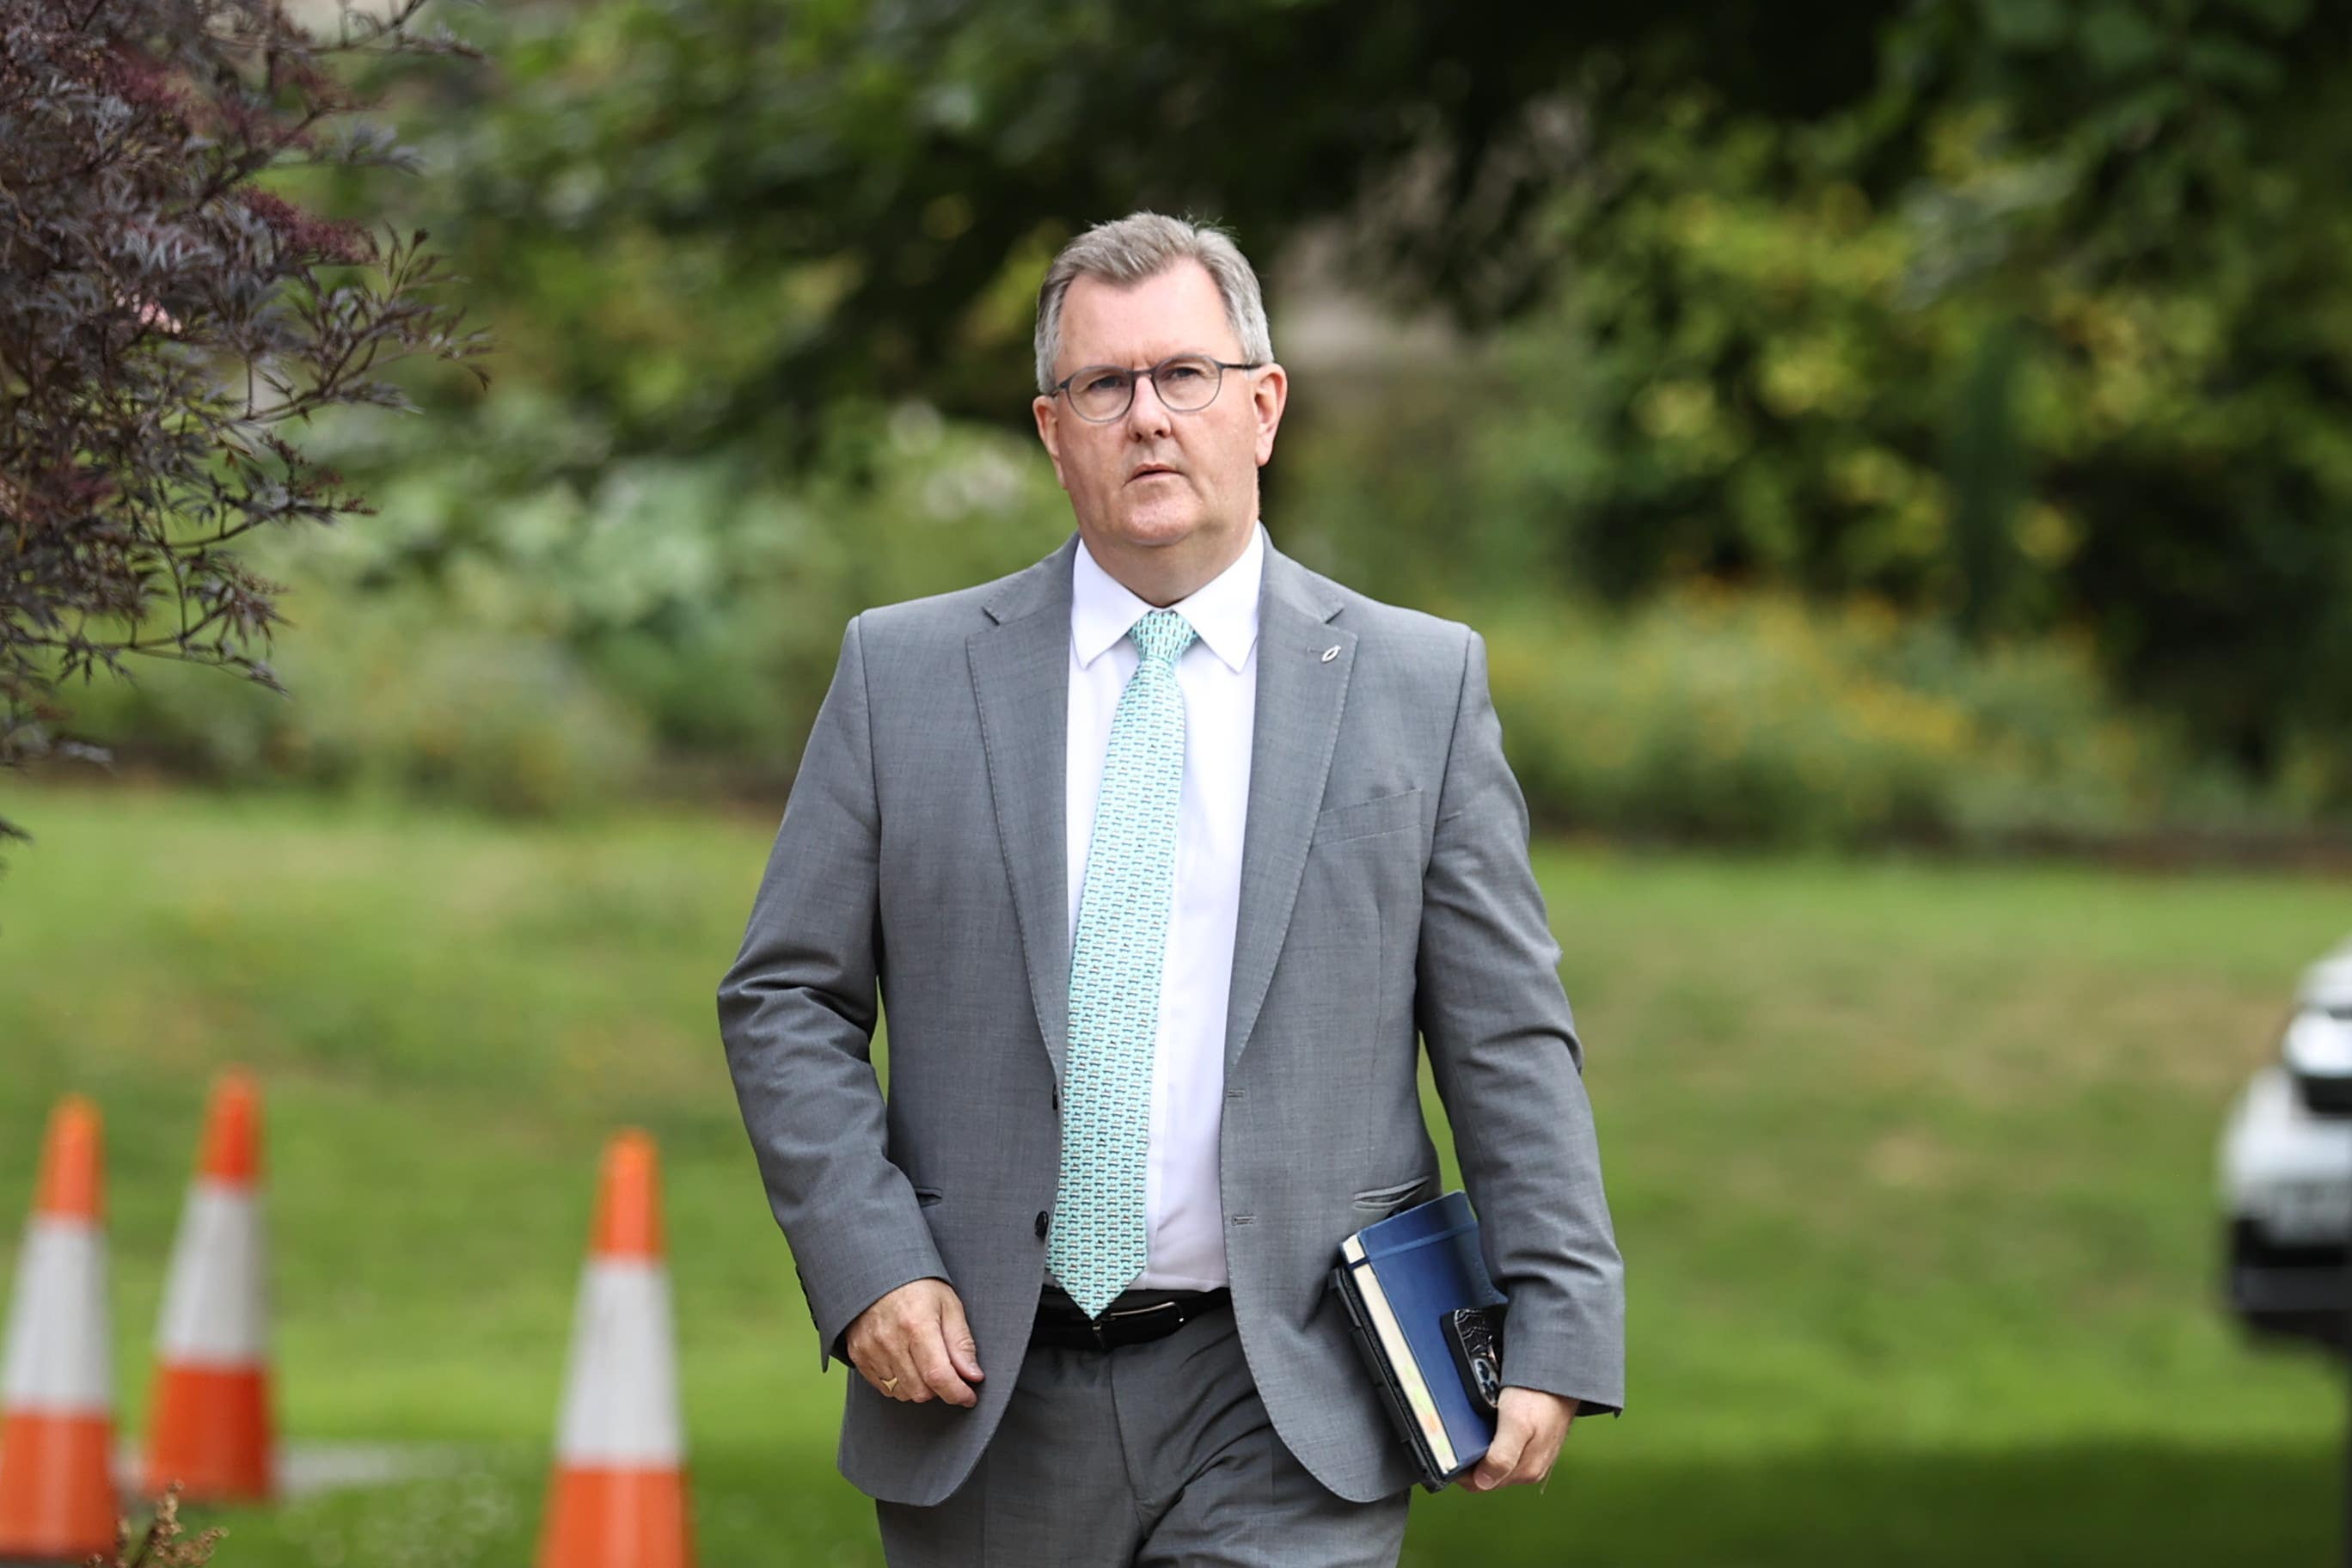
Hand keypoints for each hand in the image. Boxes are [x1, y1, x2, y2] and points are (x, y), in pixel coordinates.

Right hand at [844, 1277, 984, 1407]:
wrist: (877, 1273)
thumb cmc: (917, 1286)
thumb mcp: (948, 1305)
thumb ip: (961, 1343)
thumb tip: (973, 1376)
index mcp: (917, 1325)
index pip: (938, 1376)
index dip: (957, 1393)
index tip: (968, 1396)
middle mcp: (890, 1340)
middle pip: (921, 1391)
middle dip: (939, 1388)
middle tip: (946, 1370)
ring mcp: (870, 1349)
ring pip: (902, 1393)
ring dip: (919, 1387)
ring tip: (923, 1361)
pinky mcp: (858, 1355)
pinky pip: (883, 1388)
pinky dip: (899, 1383)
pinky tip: (905, 1362)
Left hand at [1464, 1387, 1576, 1491]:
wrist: (1560, 1376)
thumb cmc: (1540, 1396)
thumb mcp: (1516, 1424)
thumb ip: (1501, 1456)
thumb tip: (1484, 1482)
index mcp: (1526, 1470)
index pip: (1481, 1484)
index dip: (1460, 1472)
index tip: (1447, 1453)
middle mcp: (1530, 1468)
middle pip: (1486, 1475)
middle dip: (1470, 1460)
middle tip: (1456, 1437)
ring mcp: (1532, 1456)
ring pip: (1495, 1462)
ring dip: (1481, 1450)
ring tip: (1472, 1429)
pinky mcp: (1532, 1443)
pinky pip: (1504, 1449)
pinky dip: (1492, 1441)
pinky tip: (1489, 1425)